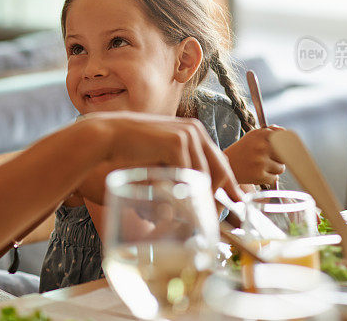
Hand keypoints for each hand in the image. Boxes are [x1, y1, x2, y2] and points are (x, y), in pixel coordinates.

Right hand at [78, 111, 243, 203]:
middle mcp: (195, 130)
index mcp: (194, 132)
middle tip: (220, 216)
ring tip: (200, 217)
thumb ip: (179, 167)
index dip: (229, 184)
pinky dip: (188, 191)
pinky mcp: (176, 142)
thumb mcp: (162, 157)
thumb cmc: (132, 149)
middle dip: (222, 194)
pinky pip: (189, 173)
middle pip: (219, 168)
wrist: (110, 136)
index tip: (236, 203)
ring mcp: (187, 134)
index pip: (220, 162)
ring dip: (203, 197)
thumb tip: (195, 191)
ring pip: (205, 174)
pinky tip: (184, 206)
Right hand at [223, 126, 286, 185]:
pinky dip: (269, 178)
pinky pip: (275, 178)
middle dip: (280, 158)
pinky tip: (259, 174)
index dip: (285, 145)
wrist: (226, 166)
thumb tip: (284, 131)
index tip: (284, 148)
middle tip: (271, 159)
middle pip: (285, 154)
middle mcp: (261, 146)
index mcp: (260, 134)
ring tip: (263, 167)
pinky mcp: (259, 175)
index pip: (284, 138)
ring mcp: (260, 161)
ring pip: (281, 168)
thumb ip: (268, 132)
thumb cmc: (241, 151)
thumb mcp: (252, 137)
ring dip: (275, 169)